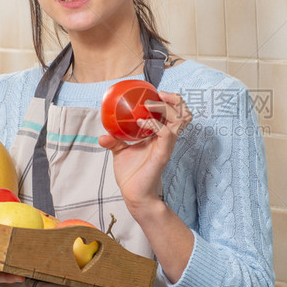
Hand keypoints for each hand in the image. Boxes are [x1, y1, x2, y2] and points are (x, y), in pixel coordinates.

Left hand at [97, 90, 191, 216]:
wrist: (133, 194)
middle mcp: (167, 138)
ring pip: (180, 119)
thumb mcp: (120, 151)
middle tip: (158, 95)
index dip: (170, 99)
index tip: (155, 92)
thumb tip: (102, 134)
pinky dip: (154, 123)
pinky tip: (140, 122)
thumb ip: (114, 140)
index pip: (175, 112)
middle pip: (184, 112)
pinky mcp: (163, 153)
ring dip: (165, 107)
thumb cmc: (131, 174)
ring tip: (149, 105)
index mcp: (160, 134)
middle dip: (175, 99)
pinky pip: (166, 133)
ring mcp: (167, 145)